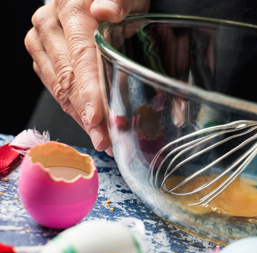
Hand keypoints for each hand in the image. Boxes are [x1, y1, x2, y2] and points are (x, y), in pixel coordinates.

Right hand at [25, 0, 149, 152]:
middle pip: (67, 78)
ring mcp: (43, 39)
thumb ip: (118, 0)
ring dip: (80, 116)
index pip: (81, 56)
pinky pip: (55, 86)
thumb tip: (104, 9)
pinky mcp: (42, 52)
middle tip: (107, 139)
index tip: (97, 117)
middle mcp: (50, 24)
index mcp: (72, 10)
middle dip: (87, 114)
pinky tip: (91, 123)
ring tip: (103, 138)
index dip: (89, 90)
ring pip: (58, 86)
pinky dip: (73, 107)